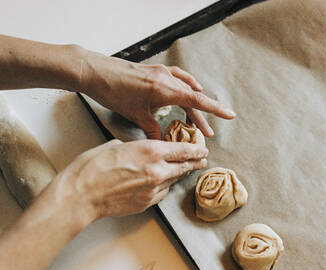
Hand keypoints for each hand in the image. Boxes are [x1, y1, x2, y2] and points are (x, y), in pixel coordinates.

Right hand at [55, 139, 207, 220]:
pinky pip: (162, 192)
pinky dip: (164, 186)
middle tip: (202, 160)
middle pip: (184, 166)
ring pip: (174, 180)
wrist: (81, 195)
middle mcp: (157, 170)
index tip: (202, 149)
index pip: (182, 149)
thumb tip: (135, 151)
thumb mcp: (114, 146)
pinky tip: (162, 183)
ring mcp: (153, 189)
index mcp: (150, 151)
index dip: (195, 149)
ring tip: (185, 170)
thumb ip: (132, 148)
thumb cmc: (92, 168)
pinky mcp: (146, 203)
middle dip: (195, 162)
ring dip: (180, 174)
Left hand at [80, 51, 235, 138]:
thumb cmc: (114, 92)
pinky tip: (187, 90)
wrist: (96, 72)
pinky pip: (177, 78)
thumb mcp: (135, 114)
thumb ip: (153, 128)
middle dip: (201, 117)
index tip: (230, 115)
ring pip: (185, 89)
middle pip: (192, 98)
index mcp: (165, 89)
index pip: (197, 100)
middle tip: (206, 134)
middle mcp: (167, 79)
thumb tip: (163, 142)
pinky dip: (185, 86)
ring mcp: (161, 73)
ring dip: (192, 104)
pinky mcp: (155, 71)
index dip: (215, 109)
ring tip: (195, 121)